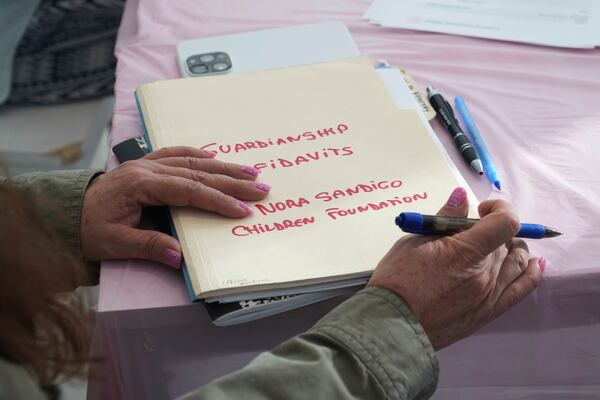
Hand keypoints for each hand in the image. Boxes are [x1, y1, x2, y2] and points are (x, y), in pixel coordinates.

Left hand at [80, 146, 270, 267]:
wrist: (65, 212)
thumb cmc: (88, 229)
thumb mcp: (113, 244)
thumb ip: (147, 247)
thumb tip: (179, 257)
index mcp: (140, 185)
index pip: (189, 191)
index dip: (218, 200)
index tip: (242, 210)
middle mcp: (147, 169)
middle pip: (198, 172)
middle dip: (232, 181)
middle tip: (261, 187)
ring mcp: (147, 163)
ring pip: (193, 160)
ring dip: (223, 165)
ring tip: (250, 171)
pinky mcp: (146, 164)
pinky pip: (178, 154)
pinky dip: (200, 155)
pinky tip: (215, 158)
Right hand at [368, 187, 543, 349]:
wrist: (392, 326)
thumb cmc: (397, 281)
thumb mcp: (413, 242)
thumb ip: (444, 218)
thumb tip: (461, 196)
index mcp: (466, 253)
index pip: (505, 223)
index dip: (499, 208)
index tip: (481, 209)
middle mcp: (485, 274)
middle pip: (507, 243)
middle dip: (493, 230)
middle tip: (471, 230)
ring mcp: (489, 296)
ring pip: (516, 264)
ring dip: (513, 248)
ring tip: (502, 243)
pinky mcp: (488, 312)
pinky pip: (520, 291)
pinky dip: (531, 275)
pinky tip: (535, 264)